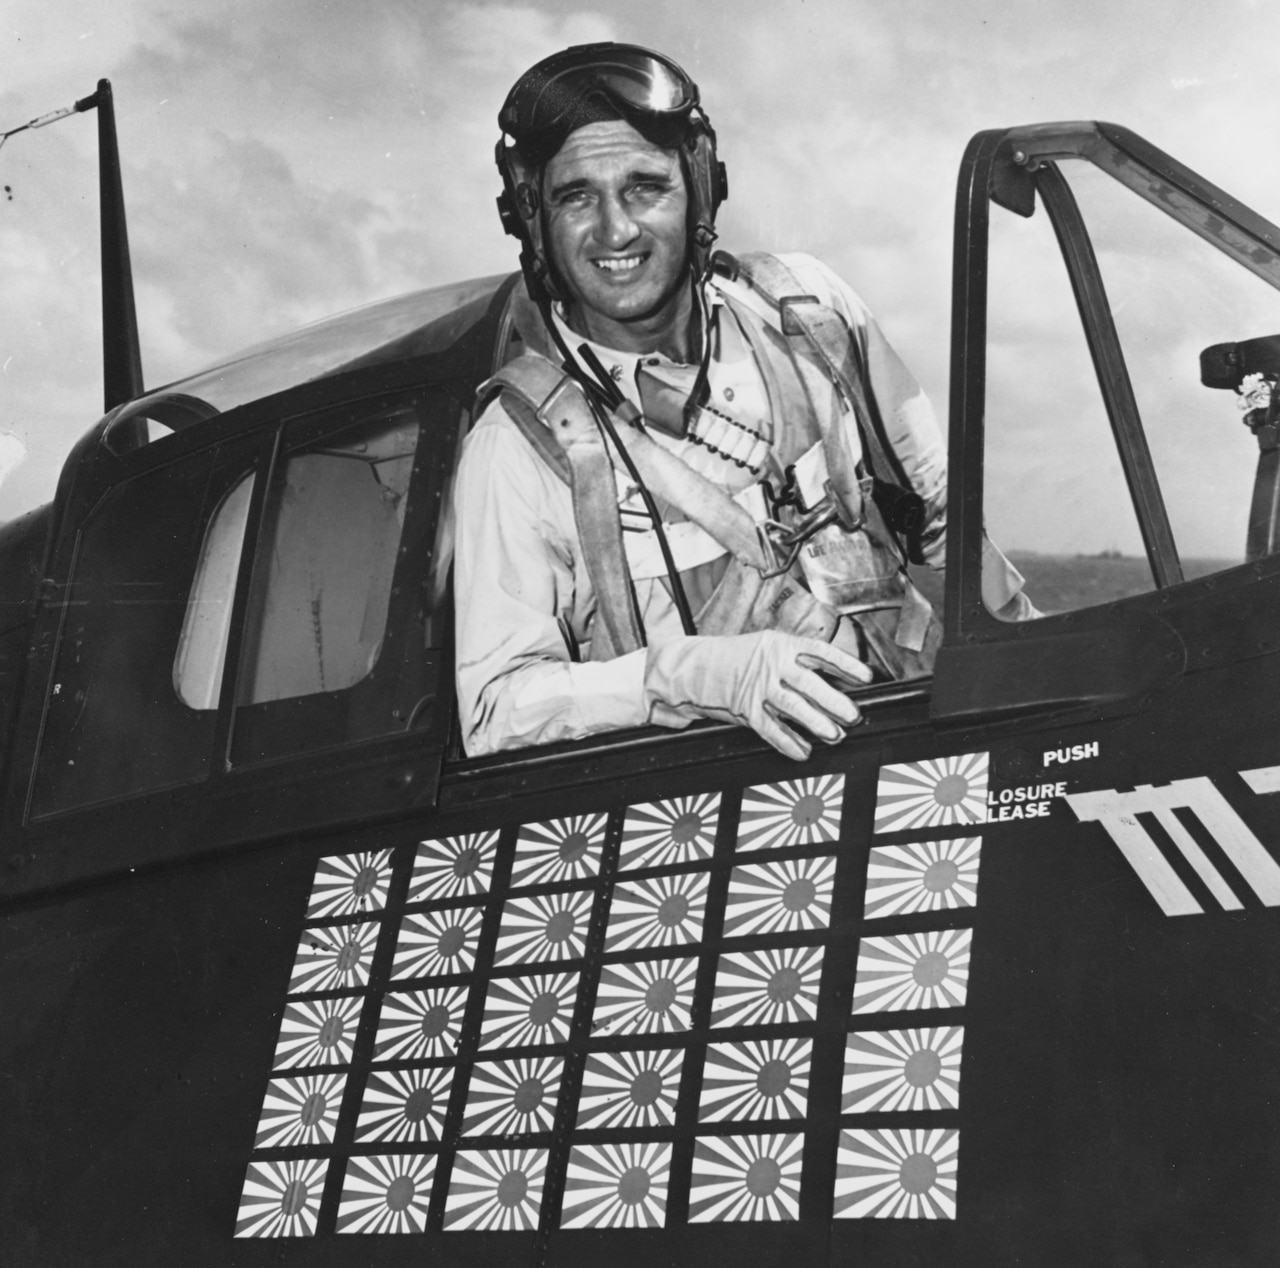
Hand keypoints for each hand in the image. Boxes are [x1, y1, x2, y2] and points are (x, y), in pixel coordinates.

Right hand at [643, 629, 872, 760]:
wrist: (690, 667)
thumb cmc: (729, 659)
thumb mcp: (763, 649)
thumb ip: (791, 663)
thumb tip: (826, 683)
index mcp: (779, 644)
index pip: (820, 652)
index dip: (845, 665)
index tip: (865, 676)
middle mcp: (770, 664)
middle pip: (811, 684)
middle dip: (835, 701)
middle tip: (852, 714)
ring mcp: (757, 687)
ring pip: (794, 708)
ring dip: (817, 724)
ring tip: (835, 735)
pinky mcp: (744, 708)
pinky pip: (771, 729)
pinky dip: (789, 743)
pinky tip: (803, 751)